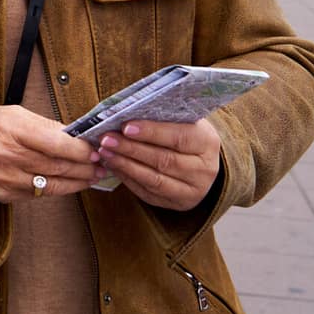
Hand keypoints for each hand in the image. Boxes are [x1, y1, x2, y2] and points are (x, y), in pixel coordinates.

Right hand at [0, 105, 101, 202]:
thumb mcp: (16, 114)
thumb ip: (47, 126)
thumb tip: (77, 137)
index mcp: (11, 130)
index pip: (56, 144)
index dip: (80, 150)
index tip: (96, 151)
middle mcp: (7, 156)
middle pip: (57, 167)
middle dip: (84, 168)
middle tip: (101, 166)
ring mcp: (4, 179)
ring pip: (51, 186)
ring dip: (76, 182)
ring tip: (91, 177)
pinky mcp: (2, 194)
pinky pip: (36, 194)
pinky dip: (55, 189)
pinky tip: (68, 183)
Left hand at [92, 118, 220, 210]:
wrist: (201, 163)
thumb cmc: (186, 134)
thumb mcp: (184, 121)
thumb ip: (163, 116)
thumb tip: (128, 110)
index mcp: (208, 143)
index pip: (179, 137)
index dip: (151, 132)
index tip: (125, 127)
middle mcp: (204, 170)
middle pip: (164, 160)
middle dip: (131, 149)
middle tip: (107, 139)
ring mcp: (192, 191)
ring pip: (154, 180)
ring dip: (126, 165)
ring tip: (105, 152)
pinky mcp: (177, 203)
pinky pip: (148, 193)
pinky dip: (128, 179)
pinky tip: (114, 166)